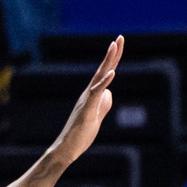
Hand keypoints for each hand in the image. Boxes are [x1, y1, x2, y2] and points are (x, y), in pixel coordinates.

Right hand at [49, 36, 122, 165]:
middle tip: (120, 37)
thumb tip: (108, 93)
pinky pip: (95, 94)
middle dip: (112, 53)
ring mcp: (87, 101)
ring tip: (114, 46)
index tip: (119, 43)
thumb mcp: (96, 117)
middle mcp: (88, 94)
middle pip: (103, 69)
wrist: (66, 149)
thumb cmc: (80, 135)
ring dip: (107, 61)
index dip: (113, 59)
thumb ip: (103, 104)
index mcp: (92, 95)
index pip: (105, 73)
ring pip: (98, 77)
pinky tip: (112, 73)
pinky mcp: (86, 111)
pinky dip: (104, 82)